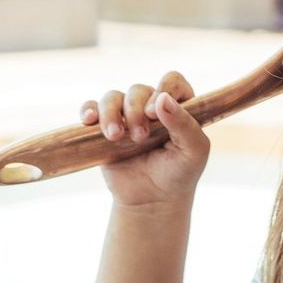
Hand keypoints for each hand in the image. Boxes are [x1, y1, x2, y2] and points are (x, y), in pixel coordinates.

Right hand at [80, 71, 209, 207]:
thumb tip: (163, 98)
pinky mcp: (104, 129)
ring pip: (112, 97)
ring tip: (115, 137)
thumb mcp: (193, 152)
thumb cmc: (179, 174)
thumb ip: (185, 124)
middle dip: (135, 111)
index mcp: (178, 107)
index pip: (171, 81)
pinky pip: (91, 108)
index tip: (154, 112)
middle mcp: (150, 107)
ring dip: (110, 113)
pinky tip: (89, 121)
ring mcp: (126, 117)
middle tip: (140, 137)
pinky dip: (88, 110)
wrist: (152, 201)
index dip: (163, 89)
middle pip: (138, 90)